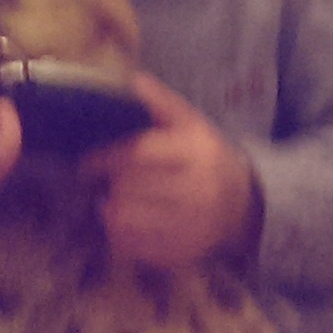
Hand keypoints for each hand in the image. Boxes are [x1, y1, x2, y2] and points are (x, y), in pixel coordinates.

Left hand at [81, 74, 257, 269]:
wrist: (244, 203)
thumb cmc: (207, 158)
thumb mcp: (192, 124)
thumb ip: (161, 102)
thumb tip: (132, 80)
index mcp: (198, 152)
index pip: (138, 154)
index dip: (104, 158)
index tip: (87, 163)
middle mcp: (199, 190)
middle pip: (128, 187)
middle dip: (109, 184)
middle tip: (103, 181)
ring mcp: (192, 226)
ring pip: (125, 219)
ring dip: (110, 209)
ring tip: (112, 200)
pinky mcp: (183, 252)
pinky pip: (133, 246)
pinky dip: (119, 234)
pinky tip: (126, 222)